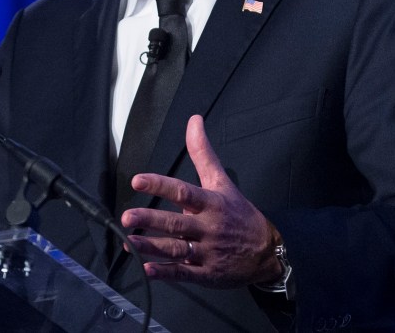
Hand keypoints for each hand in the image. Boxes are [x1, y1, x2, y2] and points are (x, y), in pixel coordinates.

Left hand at [121, 115, 283, 287]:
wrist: (267, 252)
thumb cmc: (239, 213)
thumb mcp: (223, 182)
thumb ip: (203, 153)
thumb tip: (193, 120)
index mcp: (211, 204)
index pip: (183, 192)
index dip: (160, 185)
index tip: (138, 180)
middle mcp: (208, 228)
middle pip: (176, 223)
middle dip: (151, 220)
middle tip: (127, 218)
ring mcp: (207, 253)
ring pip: (177, 249)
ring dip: (152, 247)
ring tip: (129, 242)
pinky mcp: (207, 274)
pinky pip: (184, 273)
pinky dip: (165, 272)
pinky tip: (146, 269)